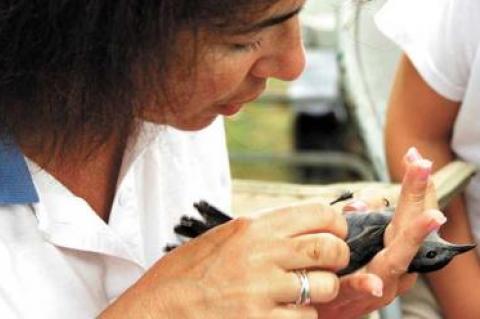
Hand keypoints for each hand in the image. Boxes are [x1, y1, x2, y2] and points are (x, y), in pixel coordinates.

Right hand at [101, 202, 349, 318]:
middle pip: (329, 248)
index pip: (318, 213)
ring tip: (299, 296)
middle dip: (338, 258)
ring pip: (324, 287)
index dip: (335, 225)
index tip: (335, 235)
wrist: (154, 312)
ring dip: (320, 293)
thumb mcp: (221, 239)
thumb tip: (302, 229)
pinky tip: (280, 315)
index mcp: (251, 227)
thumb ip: (262, 233)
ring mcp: (261, 290)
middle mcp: (260, 253)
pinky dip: (301, 318)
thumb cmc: (184, 275)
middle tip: (327, 267)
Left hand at [314, 147, 446, 318]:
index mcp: (395, 245)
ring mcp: (382, 283)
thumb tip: (363, 201)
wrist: (330, 311)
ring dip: (414, 236)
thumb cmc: (347, 270)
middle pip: (409, 225)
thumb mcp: (356, 239)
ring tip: (431, 215)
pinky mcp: (358, 299)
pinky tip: (374, 280)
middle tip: (422, 164)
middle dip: (417, 194)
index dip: (416, 186)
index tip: (414, 156)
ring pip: (398, 258)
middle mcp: (397, 263)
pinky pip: (363, 290)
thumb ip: (362, 219)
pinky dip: (368, 284)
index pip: (411, 211)